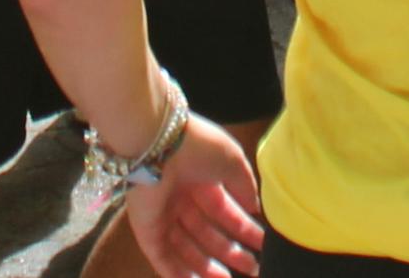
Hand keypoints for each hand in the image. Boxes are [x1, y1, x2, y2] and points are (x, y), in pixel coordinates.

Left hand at [124, 115, 263, 277]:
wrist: (158, 143)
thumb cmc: (198, 146)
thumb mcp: (232, 161)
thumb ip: (245, 185)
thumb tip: (255, 208)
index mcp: (201, 181)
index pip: (224, 211)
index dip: (243, 229)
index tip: (262, 245)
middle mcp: (182, 199)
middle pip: (207, 234)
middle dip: (229, 251)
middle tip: (251, 269)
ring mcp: (162, 216)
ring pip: (185, 249)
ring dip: (206, 266)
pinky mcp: (146, 230)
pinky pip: (162, 257)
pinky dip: (177, 272)